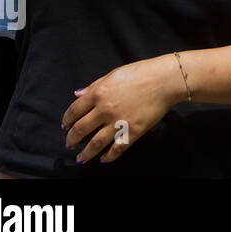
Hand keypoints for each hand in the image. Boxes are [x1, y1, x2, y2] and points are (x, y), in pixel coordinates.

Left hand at [62, 55, 185, 163]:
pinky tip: (103, 159)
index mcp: (99, 93)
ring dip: (85, 153)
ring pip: (95, 143)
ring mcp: (119, 122)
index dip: (67, 120)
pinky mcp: (133, 131)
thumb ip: (94, 86)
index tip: (65, 126)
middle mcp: (105, 109)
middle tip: (69, 144)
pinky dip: (108, 156)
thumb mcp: (114, 74)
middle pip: (81, 129)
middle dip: (72, 139)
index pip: (74, 111)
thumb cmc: (141, 72)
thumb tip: (77, 94)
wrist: (165, 80)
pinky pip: (117, 148)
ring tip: (81, 158)